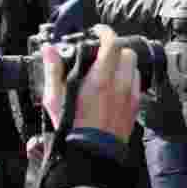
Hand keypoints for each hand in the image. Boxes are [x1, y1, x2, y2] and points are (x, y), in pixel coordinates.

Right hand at [41, 24, 139, 141]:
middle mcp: (120, 85)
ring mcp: (130, 96)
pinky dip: (129, 78)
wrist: (91, 155)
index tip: (98, 31)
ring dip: (123, 63)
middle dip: (115, 48)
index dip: (106, 33)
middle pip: (127, 52)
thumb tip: (49, 49)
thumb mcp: (54, 99)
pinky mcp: (135, 107)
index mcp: (100, 80)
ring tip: (108, 68)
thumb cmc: (70, 129)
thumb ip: (53, 70)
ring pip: (134, 67)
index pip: (112, 44)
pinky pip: (137, 83)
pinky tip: (116, 84)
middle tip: (102, 52)